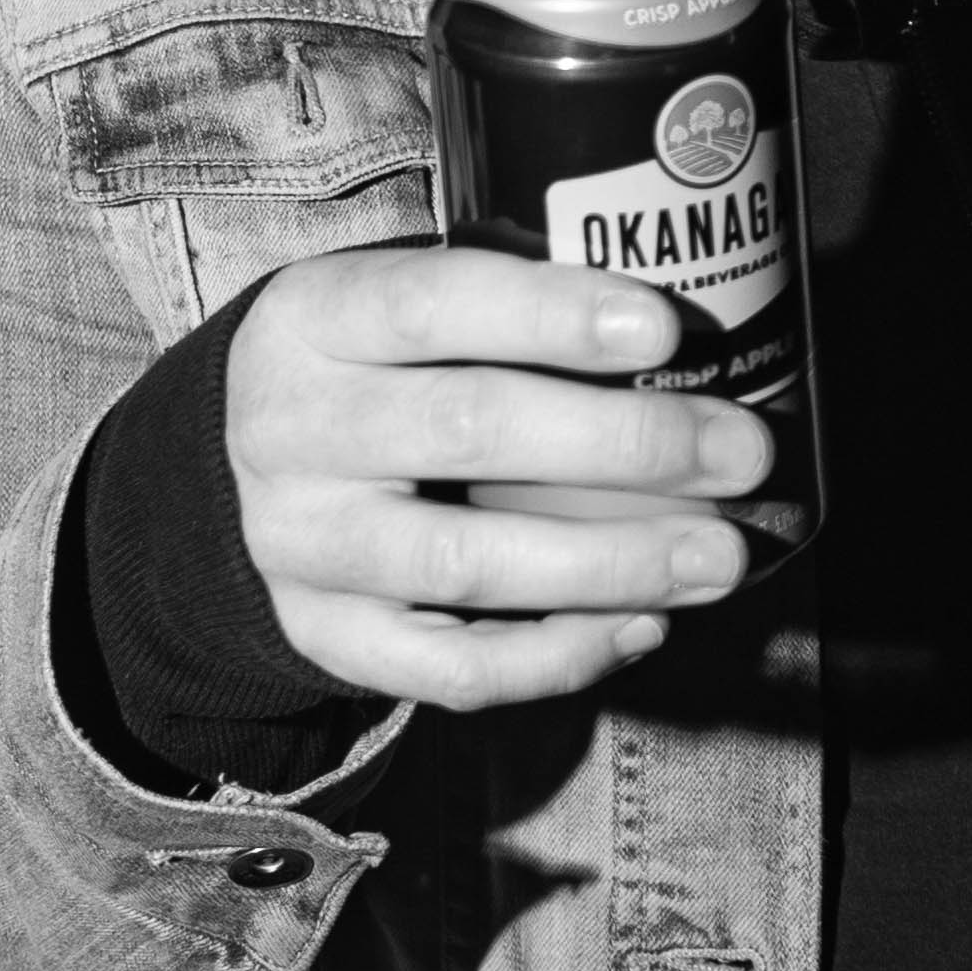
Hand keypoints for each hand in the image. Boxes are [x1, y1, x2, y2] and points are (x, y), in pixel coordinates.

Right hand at [221, 249, 775, 710]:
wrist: (230, 467)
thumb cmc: (371, 368)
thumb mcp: (394, 306)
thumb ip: (506, 315)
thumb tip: (688, 351)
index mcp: (313, 317)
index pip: (432, 302)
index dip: (550, 314)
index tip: (662, 325)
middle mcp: (292, 426)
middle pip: (467, 431)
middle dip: (625, 446)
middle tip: (741, 453)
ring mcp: (300, 541)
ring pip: (466, 564)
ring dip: (612, 563)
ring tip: (719, 558)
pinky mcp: (323, 634)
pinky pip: (450, 668)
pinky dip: (556, 657)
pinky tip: (639, 625)